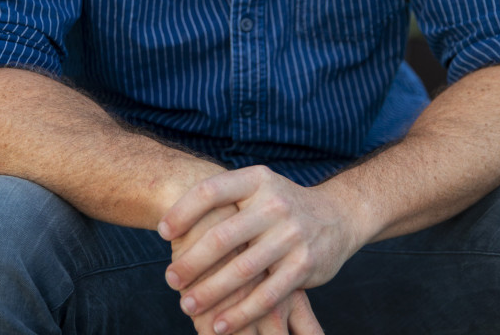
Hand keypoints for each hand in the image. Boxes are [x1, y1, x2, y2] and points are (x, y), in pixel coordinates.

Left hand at [160, 165, 358, 332]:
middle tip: (170, 278)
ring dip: (210, 292)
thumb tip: (171, 222)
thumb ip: (225, 199)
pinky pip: (266, 296)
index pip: (212, 191)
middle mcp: (274, 204)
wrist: (338, 215)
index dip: (183, 211)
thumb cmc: (282, 204)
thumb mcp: (258, 187)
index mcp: (257, 180)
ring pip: (242, 271)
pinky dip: (240, 314)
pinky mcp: (304, 265)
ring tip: (186, 305)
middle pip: (222, 236)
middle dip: (191, 262)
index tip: (162, 232)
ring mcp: (291, 234)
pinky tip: (219, 325)